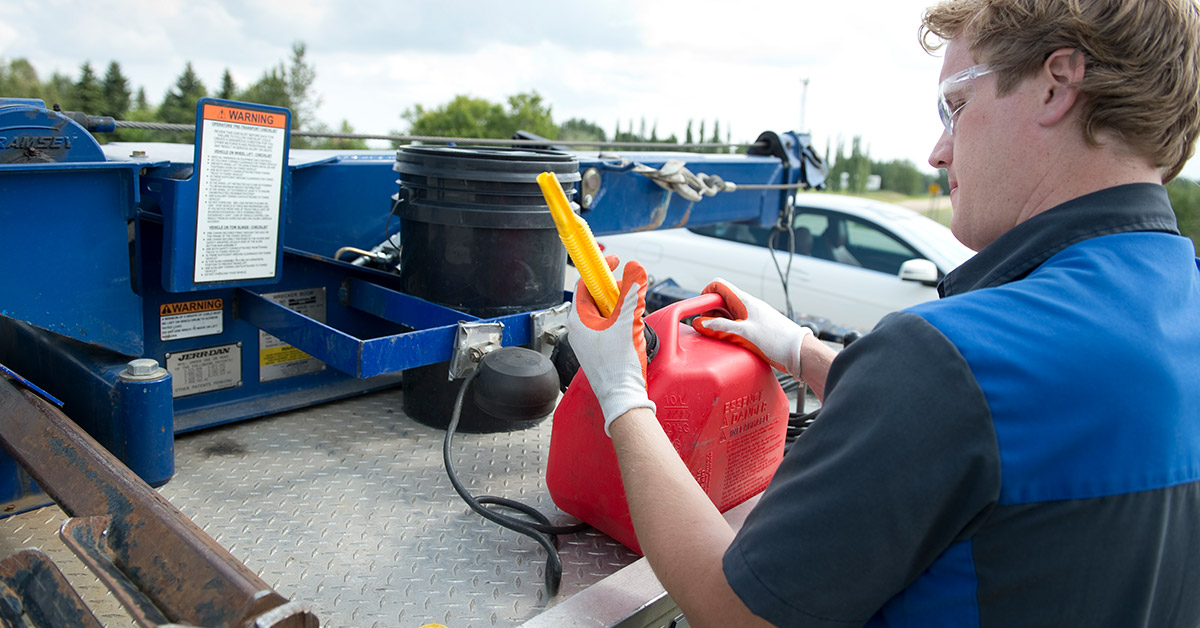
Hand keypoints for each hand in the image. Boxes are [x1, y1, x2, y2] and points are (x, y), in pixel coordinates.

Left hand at [567, 256, 655, 433]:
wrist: (622, 398)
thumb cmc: (618, 367)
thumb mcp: (628, 323)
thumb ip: (632, 294)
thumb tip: (635, 270)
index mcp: (578, 320)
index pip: (585, 283)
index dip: (600, 268)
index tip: (615, 261)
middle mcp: (580, 329)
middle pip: (597, 296)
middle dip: (616, 291)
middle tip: (631, 293)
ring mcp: (589, 340)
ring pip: (605, 312)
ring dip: (622, 308)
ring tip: (634, 317)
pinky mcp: (599, 349)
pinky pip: (610, 326)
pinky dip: (622, 321)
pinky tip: (633, 329)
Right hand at [691, 278, 812, 378]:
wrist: (800, 353)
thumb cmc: (778, 341)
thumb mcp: (745, 334)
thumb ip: (721, 328)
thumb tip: (700, 323)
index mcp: (745, 301)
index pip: (719, 286)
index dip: (705, 295)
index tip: (699, 311)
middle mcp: (748, 307)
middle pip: (721, 301)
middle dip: (709, 312)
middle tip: (704, 327)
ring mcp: (752, 318)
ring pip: (728, 314)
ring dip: (717, 323)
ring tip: (715, 336)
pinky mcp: (756, 329)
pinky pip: (736, 326)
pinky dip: (727, 331)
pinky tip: (728, 342)